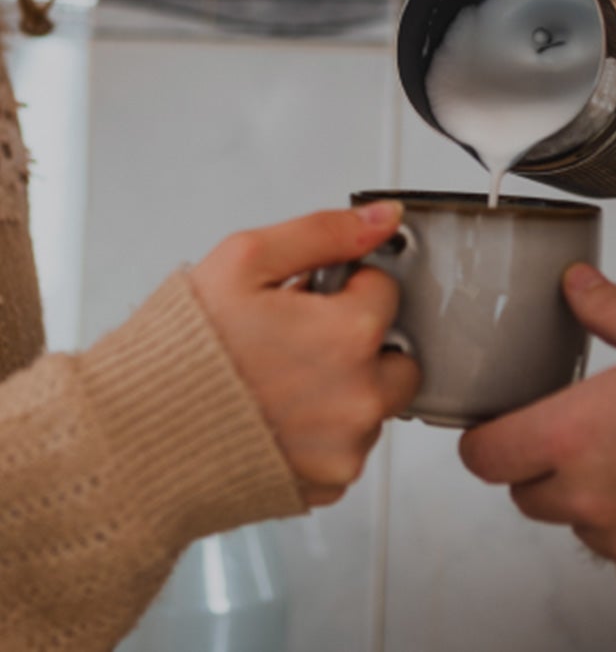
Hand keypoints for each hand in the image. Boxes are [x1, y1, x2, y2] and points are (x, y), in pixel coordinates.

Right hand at [188, 202, 420, 506]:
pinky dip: (325, 432)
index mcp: (350, 335)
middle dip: (362, 342)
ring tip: (284, 380)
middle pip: (398, 353)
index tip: (310, 298)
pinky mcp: (330, 484)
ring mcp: (347, 447)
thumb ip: (326, 232)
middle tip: (304, 340)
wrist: (130, 437)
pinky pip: (349, 445)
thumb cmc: (179, 353)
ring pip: (376, 403)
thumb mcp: (245, 262)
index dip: (344, 286)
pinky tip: (280, 416)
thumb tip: (384, 218)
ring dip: (346, 388)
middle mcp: (361, 397)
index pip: (386, 290)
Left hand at [459, 265, 615, 602]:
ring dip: (597, 500)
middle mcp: (592, 500)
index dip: (486, 440)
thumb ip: (609, 309)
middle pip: (528, 495)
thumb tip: (576, 286)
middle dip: (543, 466)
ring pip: (582, 528)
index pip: (485, 456)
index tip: (499, 430)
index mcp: (577, 436)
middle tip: (585, 434)